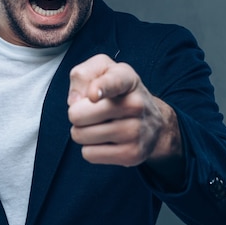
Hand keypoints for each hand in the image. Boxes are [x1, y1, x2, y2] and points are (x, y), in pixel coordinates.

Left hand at [67, 54, 182, 168]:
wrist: (151, 119)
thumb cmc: (117, 91)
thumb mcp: (102, 70)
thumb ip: (82, 75)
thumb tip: (74, 101)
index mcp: (127, 79)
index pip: (113, 82)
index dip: (100, 88)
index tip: (93, 95)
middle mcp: (135, 104)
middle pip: (78, 115)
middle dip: (75, 114)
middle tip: (89, 111)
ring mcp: (136, 131)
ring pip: (81, 135)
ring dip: (82, 132)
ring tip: (99, 124)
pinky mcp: (132, 154)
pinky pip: (89, 154)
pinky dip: (90, 148)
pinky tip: (105, 140)